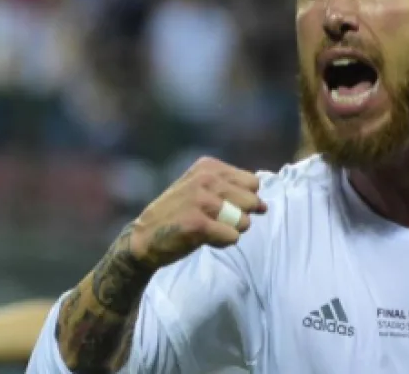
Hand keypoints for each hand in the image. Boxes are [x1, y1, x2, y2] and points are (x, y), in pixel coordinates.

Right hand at [128, 157, 265, 268]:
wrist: (144, 237)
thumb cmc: (179, 214)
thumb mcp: (202, 190)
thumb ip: (233, 191)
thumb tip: (264, 206)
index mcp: (208, 166)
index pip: (253, 183)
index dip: (243, 200)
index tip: (219, 206)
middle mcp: (205, 179)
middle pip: (251, 201)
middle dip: (239, 216)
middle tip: (214, 220)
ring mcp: (201, 200)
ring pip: (244, 220)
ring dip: (230, 230)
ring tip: (207, 228)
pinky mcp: (198, 223)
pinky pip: (232, 237)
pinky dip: (222, 242)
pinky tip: (203, 239)